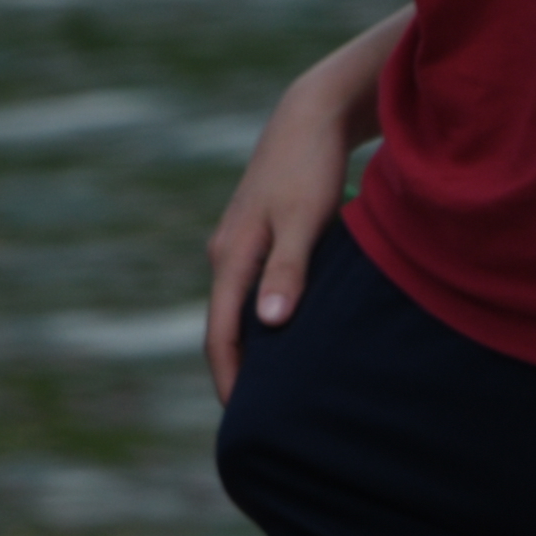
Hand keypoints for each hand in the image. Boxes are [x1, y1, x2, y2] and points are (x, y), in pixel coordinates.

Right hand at [206, 56, 375, 405]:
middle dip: (237, 372)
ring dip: (252, 347)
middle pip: (226, 326)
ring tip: (273, 390)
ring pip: (240, 307)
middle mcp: (226, 254)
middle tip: (258, 421)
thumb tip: (269, 325)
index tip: (243, 420)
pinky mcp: (258, 235)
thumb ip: (289, 272)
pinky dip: (265, 319)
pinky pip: (254, 289)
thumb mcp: (306, 221)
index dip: (231, 379)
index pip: (222, 334)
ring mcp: (239, 243)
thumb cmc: (313, 168)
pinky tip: (287, 337)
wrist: (312, 114)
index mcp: (231, 257)